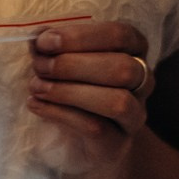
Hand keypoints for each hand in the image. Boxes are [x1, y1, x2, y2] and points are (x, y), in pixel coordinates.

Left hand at [27, 19, 153, 176]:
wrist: (85, 143)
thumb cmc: (77, 91)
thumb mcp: (68, 64)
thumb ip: (56, 49)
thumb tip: (37, 37)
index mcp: (134, 50)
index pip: (120, 35)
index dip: (82, 36)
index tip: (44, 41)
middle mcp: (143, 81)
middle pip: (123, 68)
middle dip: (74, 65)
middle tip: (39, 66)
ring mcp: (135, 114)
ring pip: (116, 101)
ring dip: (70, 92)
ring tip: (37, 87)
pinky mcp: (118, 143)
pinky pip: (96, 128)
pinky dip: (61, 114)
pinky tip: (36, 105)